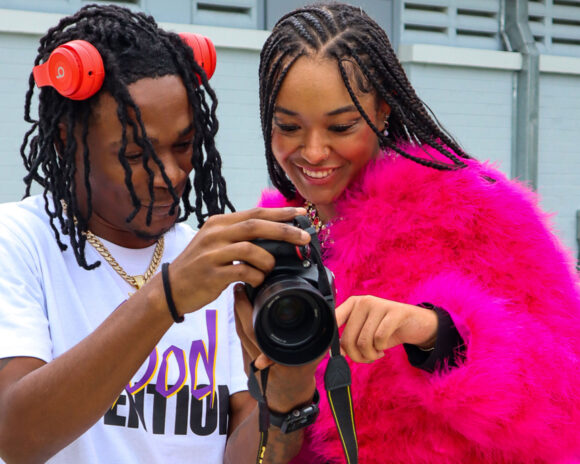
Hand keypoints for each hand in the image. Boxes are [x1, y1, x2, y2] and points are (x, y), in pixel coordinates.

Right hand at [166, 207, 309, 315]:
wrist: (171, 288)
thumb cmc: (200, 265)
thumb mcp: (215, 242)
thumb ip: (238, 235)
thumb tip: (273, 233)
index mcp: (219, 223)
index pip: (254, 213)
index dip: (280, 213)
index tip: (300, 213)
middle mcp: (215, 234)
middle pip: (255, 226)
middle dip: (284, 230)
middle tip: (304, 237)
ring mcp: (212, 253)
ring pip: (250, 248)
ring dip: (268, 259)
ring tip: (270, 268)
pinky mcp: (211, 274)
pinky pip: (242, 272)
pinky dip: (256, 276)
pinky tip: (257, 280)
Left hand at [233, 285, 319, 411]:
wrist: (289, 396)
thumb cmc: (304, 372)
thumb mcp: (316, 354)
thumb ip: (322, 334)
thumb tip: (331, 307)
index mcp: (278, 357)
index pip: (255, 331)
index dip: (246, 311)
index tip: (246, 291)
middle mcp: (263, 358)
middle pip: (244, 329)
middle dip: (239, 306)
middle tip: (239, 287)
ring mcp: (253, 360)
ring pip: (240, 332)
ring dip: (237, 312)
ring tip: (239, 293)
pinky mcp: (247, 359)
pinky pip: (241, 337)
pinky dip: (239, 321)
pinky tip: (241, 308)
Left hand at [335, 296, 437, 362]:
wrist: (416, 323)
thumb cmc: (386, 330)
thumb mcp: (365, 334)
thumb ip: (349, 340)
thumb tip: (336, 353)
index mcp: (352, 304)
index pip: (333, 320)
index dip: (332, 341)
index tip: (338, 355)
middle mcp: (363, 301)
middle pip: (348, 338)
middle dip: (356, 356)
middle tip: (367, 357)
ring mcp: (379, 304)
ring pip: (363, 342)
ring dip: (370, 355)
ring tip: (377, 352)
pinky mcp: (395, 312)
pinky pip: (379, 338)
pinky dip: (380, 349)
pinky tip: (383, 348)